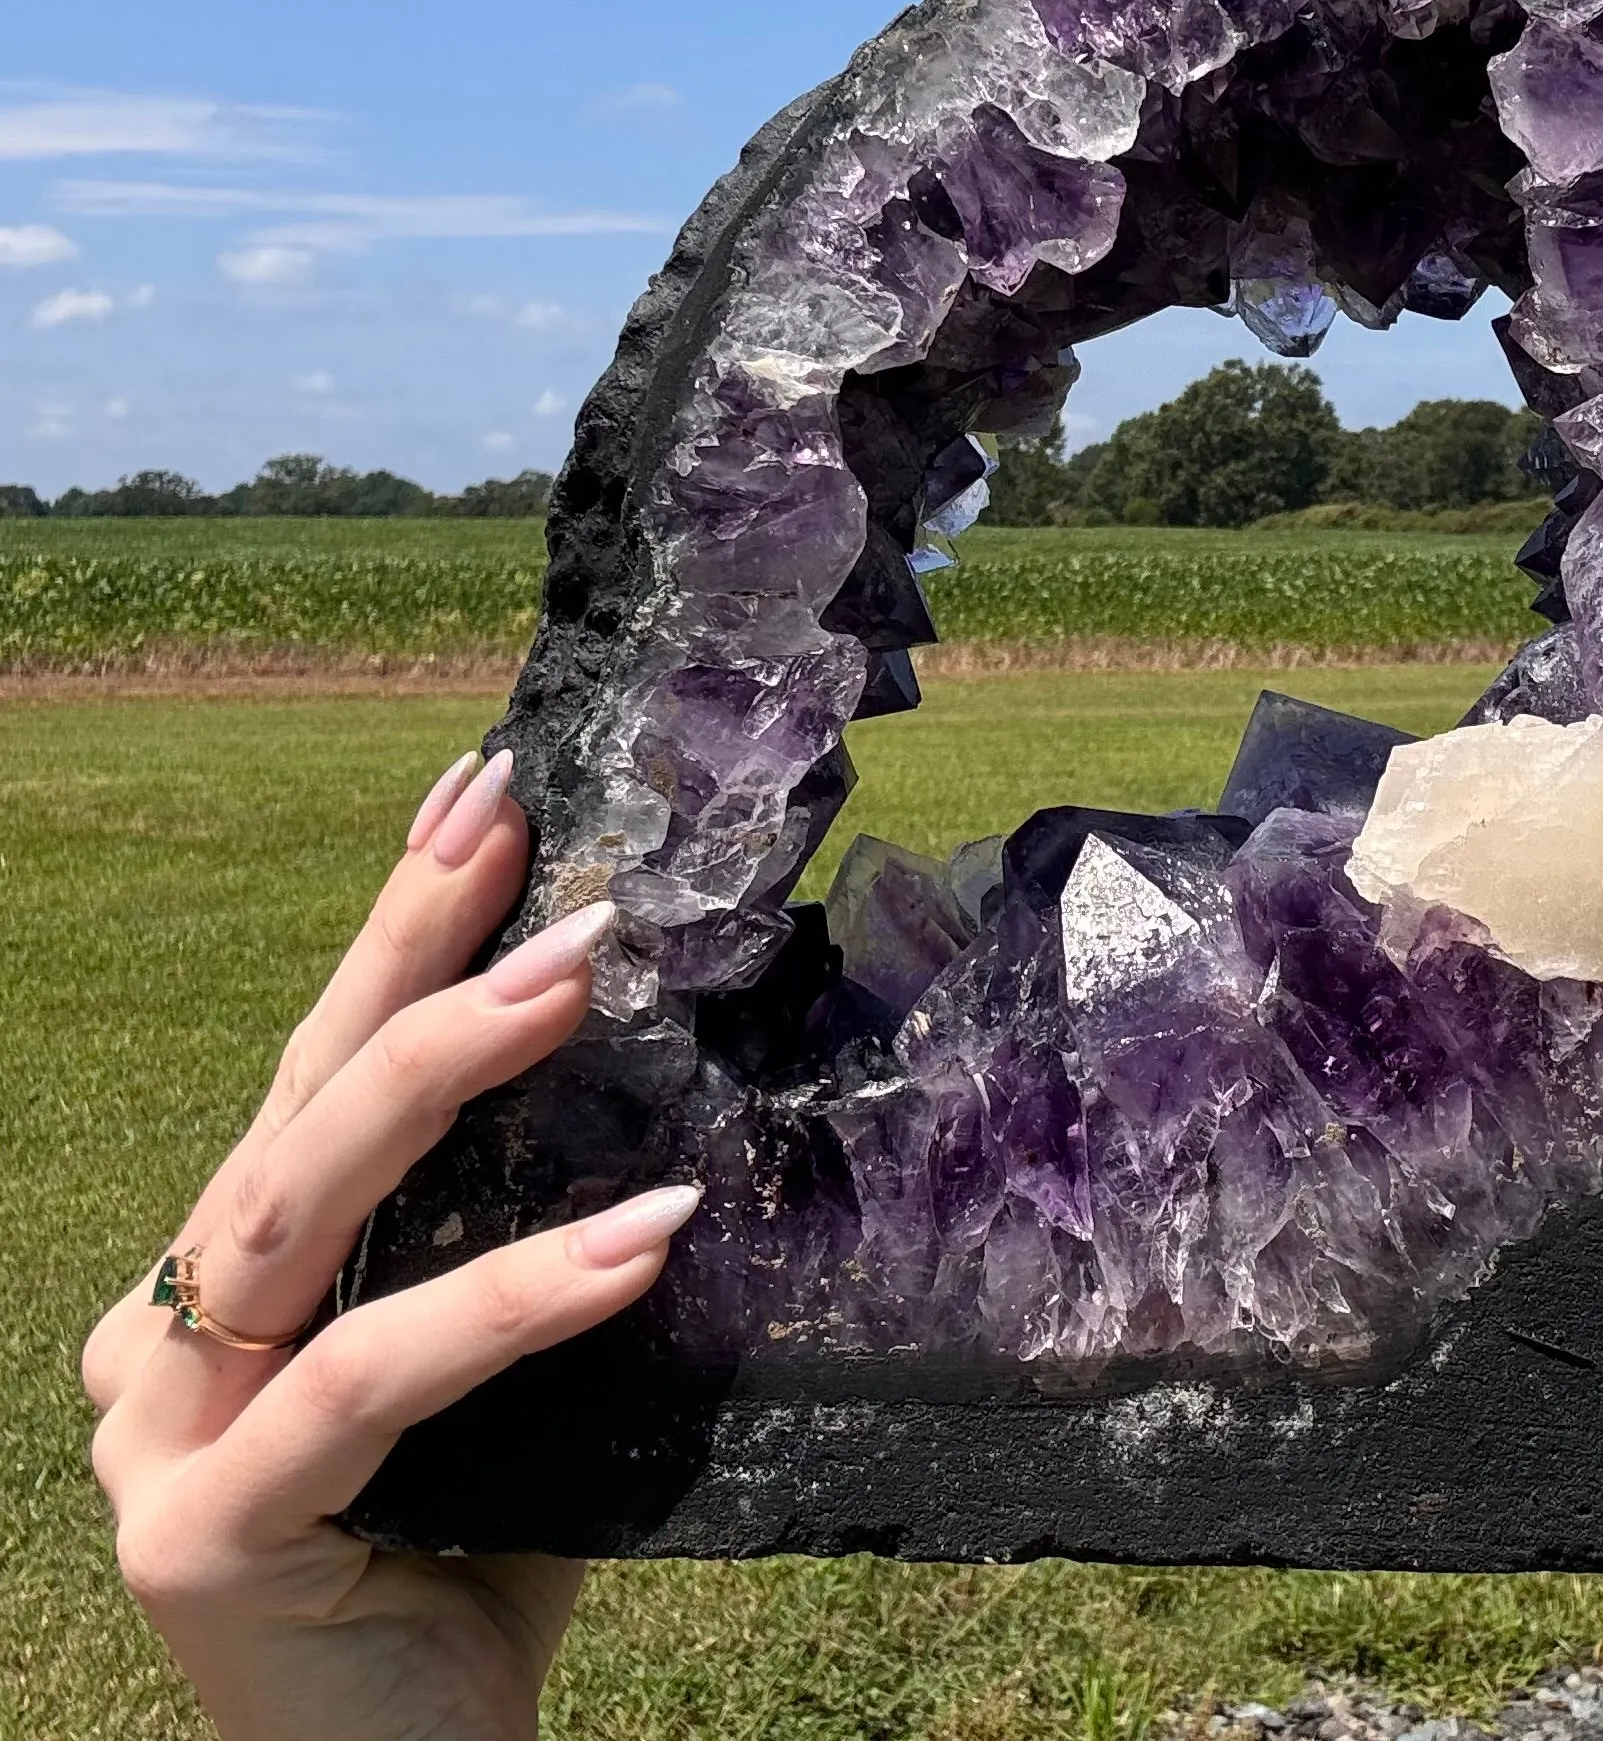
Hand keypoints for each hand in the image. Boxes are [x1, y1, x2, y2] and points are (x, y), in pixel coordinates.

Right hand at [81, 750, 699, 1740]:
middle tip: (516, 828)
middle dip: (407, 954)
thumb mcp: (521, 1366)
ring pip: (298, 1214)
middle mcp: (162, 1338)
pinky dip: (509, 1301)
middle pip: (297, 1109)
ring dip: (440, 1074)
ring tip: (579, 974)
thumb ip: (546, 1240)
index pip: (319, 1074)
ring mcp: (157, 1439)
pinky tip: (641, 1239)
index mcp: (231, 1282)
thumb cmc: (483, 1561)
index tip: (477, 794)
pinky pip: (367, 1384)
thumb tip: (693, 1086)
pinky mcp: (199, 1539)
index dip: (395, 929)